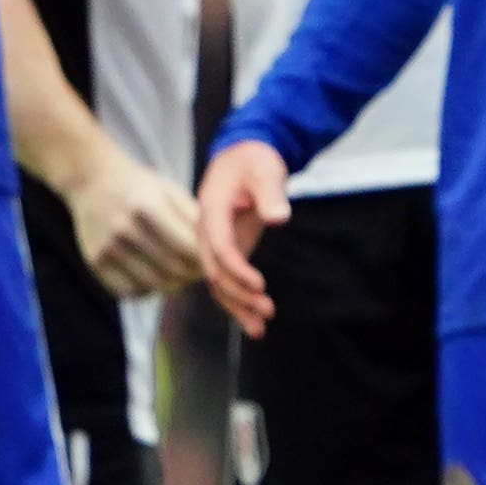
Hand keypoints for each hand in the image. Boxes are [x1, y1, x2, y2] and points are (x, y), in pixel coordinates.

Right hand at [66, 151, 204, 296]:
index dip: (205, 260)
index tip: (212, 260)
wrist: (92, 181)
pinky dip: (147, 290)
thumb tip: (217, 250)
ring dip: (173, 285)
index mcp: (147, 207)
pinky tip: (153, 276)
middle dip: (192, 275)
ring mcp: (107, 248)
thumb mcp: (170, 191)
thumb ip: (194, 218)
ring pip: (154, 285)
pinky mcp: (95, 262)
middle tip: (199, 272)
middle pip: (173, 270)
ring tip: (180, 275)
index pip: (188, 249)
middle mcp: (124, 229)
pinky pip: (130, 291)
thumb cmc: (141, 187)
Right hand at [197, 141, 293, 336]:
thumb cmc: (254, 160)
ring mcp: (215, 242)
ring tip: (259, 329)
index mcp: (212, 210)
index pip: (219, 246)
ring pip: (218, 282)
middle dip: (238, 295)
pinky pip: (227, 281)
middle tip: (267, 310)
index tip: (259, 285)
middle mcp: (207, 231)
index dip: (237, 269)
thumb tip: (278, 218)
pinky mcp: (227, 250)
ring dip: (237, 306)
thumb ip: (270, 193)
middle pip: (215, 271)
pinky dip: (237, 302)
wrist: (243, 155)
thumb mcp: (264, 169)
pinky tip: (253, 323)